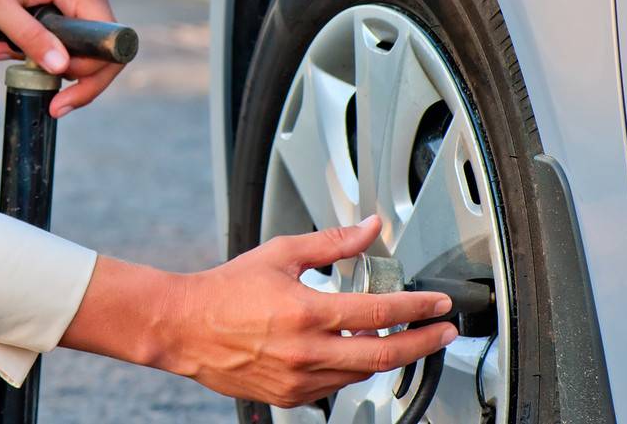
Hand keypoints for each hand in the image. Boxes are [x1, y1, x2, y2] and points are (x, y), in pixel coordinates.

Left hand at [0, 0, 119, 117]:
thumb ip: (29, 35)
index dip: (92, 72)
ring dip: (50, 67)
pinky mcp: (68, 13)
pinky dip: (42, 57)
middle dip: (74, 80)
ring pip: (84, 54)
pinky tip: (10, 49)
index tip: (61, 86)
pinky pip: (68, 46)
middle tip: (45, 94)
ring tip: (8, 53)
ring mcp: (80, 5)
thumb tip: (61, 66)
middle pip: (103, 55)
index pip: (109, 43)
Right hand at [62, 216, 456, 406]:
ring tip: (402, 340)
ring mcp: (299, 380)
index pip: (380, 311)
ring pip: (362, 374)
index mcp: (306, 312)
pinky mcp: (290, 398)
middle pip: (384, 354)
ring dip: (389, 357)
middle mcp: (306, 351)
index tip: (439, 305)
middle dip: (423, 343)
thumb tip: (368, 228)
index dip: (417, 308)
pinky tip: (357, 353)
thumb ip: (331, 243)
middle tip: (442, 333)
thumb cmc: (225, 290)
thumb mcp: (280, 254)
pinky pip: (336, 387)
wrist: (184, 328)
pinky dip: (353, 370)